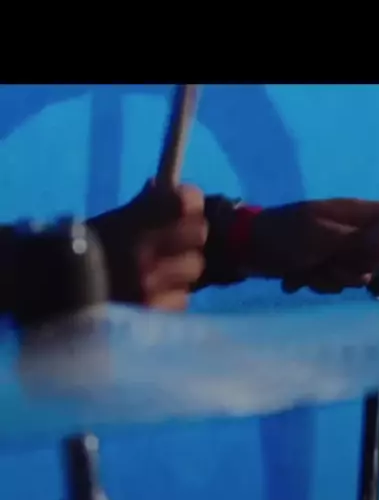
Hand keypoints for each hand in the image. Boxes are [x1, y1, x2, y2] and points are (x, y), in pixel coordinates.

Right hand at [92, 182, 206, 310]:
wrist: (58, 289)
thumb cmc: (88, 251)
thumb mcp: (112, 221)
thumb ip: (143, 206)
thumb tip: (166, 187)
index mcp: (132, 222)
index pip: (186, 200)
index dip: (191, 203)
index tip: (187, 207)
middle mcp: (144, 251)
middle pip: (198, 236)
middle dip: (190, 240)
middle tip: (178, 245)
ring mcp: (149, 285)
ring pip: (193, 271)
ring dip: (181, 273)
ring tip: (161, 276)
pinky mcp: (151, 311)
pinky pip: (181, 300)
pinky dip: (171, 299)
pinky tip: (153, 297)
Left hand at [250, 199, 378, 292]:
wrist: (245, 248)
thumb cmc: (281, 236)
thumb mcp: (318, 237)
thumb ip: (354, 241)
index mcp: (354, 213)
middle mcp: (351, 231)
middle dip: (358, 267)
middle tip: (331, 263)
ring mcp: (336, 250)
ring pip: (356, 274)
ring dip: (332, 279)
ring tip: (307, 270)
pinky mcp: (322, 266)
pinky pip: (335, 283)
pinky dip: (317, 284)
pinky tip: (296, 277)